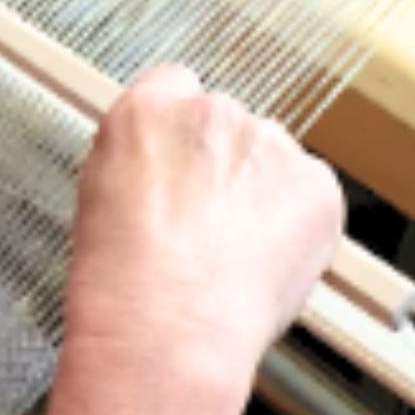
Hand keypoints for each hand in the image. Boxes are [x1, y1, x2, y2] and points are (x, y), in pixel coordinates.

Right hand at [62, 65, 342, 403]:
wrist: (166, 327)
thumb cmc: (120, 282)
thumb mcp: (99, 196)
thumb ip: (141, 160)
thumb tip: (166, 171)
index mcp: (149, 110)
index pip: (176, 87)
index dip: (183, 137)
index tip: (185, 168)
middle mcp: (212, 113)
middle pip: (230, 126)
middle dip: (227, 167)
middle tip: (208, 228)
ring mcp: (270, 144)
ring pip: (273, 161)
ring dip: (263, 194)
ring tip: (235, 256)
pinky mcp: (315, 183)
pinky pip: (312, 193)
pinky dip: (300, 224)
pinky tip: (265, 262)